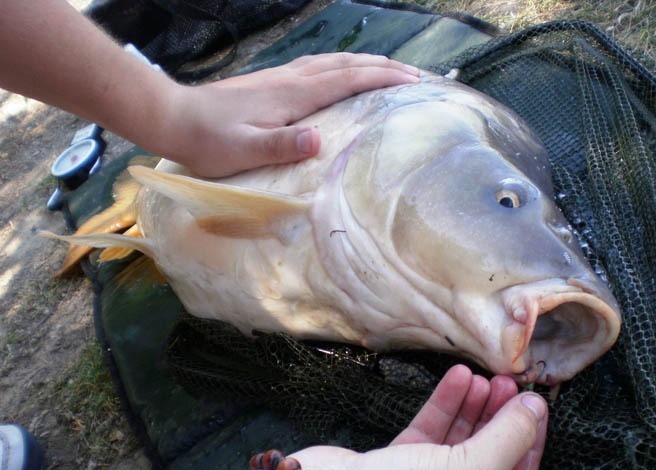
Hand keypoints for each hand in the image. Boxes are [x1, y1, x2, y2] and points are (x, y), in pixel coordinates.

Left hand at [164, 52, 419, 176]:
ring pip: (332, 62)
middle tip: (414, 74)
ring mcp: (280, 78)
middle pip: (346, 64)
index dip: (382, 78)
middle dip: (382, 67)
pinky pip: (317, 67)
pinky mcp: (270, 82)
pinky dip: (341, 66)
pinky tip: (340, 73)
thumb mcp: (243, 150)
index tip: (413, 81)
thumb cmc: (207, 141)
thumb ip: (280, 145)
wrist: (172, 116)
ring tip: (388, 69)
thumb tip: (318, 139)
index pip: (348, 79)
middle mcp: (291, 80)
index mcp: (293, 95)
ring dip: (364, 63)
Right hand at [293, 364, 547, 469]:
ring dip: (471, 408)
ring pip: (455, 443)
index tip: (537, 405)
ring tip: (485, 375)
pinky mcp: (390, 469)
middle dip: (499, 419)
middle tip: (508, 382)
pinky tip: (457, 378)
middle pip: (487, 460)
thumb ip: (508, 438)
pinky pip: (427, 435)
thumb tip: (536, 409)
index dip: (529, 442)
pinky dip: (443, 407)